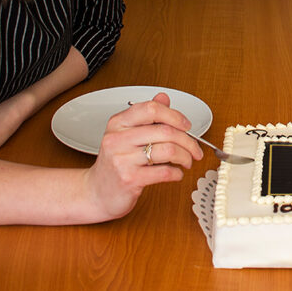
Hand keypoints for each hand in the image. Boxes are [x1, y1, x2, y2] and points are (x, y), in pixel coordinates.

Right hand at [84, 92, 202, 219]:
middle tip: (195, 149)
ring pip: (168, 150)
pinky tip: (176, 173)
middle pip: (165, 131)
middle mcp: (118, 139)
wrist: (96, 193)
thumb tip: (163, 97)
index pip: (152, 108)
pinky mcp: (129, 179)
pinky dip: (176, 173)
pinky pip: (164, 172)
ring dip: (185, 156)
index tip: (187, 125)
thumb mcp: (126, 135)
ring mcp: (122, 159)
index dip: (175, 115)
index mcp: (118, 123)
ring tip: (187, 161)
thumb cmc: (114, 163)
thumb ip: (146, 116)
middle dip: (188, 140)